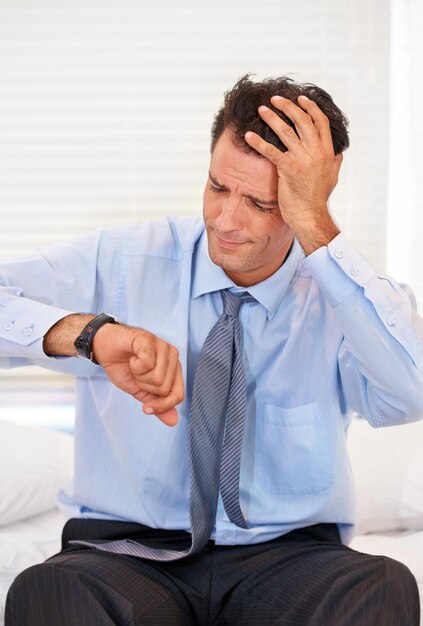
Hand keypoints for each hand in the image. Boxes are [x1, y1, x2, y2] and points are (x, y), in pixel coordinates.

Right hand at [92, 323, 183, 426]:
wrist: (104, 349)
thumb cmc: (123, 367)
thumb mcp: (141, 392)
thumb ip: (157, 405)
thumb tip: (174, 422)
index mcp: (174, 369)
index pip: (178, 395)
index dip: (160, 406)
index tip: (145, 407)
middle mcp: (173, 356)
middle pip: (164, 389)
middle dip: (144, 387)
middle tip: (136, 374)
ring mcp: (162, 346)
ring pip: (157, 378)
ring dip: (139, 376)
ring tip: (134, 364)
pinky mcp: (149, 339)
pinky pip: (147, 364)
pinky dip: (134, 366)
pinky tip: (132, 357)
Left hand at [245, 95, 342, 253]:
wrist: (310, 216)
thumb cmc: (318, 199)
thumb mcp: (332, 177)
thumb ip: (335, 162)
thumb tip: (339, 153)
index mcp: (327, 151)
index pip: (320, 122)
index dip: (310, 107)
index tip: (300, 99)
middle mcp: (316, 152)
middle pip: (302, 120)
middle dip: (288, 106)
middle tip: (275, 99)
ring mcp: (303, 160)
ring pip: (286, 131)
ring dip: (272, 118)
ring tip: (262, 110)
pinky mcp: (288, 169)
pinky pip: (271, 151)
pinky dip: (258, 142)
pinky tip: (248, 136)